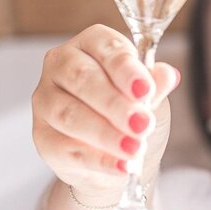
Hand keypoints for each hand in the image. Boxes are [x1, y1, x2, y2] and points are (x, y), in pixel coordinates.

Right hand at [31, 24, 179, 199]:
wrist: (114, 154)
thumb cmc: (130, 112)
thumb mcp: (149, 96)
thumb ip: (154, 86)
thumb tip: (167, 75)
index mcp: (91, 44)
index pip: (106, 48)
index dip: (127, 69)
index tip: (145, 90)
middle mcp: (61, 66)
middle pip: (83, 79)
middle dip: (115, 103)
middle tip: (142, 123)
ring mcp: (46, 101)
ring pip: (71, 114)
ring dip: (106, 134)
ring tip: (134, 147)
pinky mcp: (43, 137)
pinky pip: (68, 148)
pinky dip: (99, 159)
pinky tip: (122, 166)